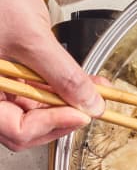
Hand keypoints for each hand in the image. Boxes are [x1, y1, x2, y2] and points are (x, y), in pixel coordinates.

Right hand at [0, 0, 103, 150]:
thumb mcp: (32, 38)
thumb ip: (62, 74)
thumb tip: (90, 103)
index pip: (17, 131)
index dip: (53, 125)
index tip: (82, 113)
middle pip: (25, 126)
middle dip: (63, 116)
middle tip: (91, 106)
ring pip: (33, 108)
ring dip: (66, 102)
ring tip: (93, 93)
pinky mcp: (10, 70)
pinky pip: (34, 88)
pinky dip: (59, 86)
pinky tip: (82, 83)